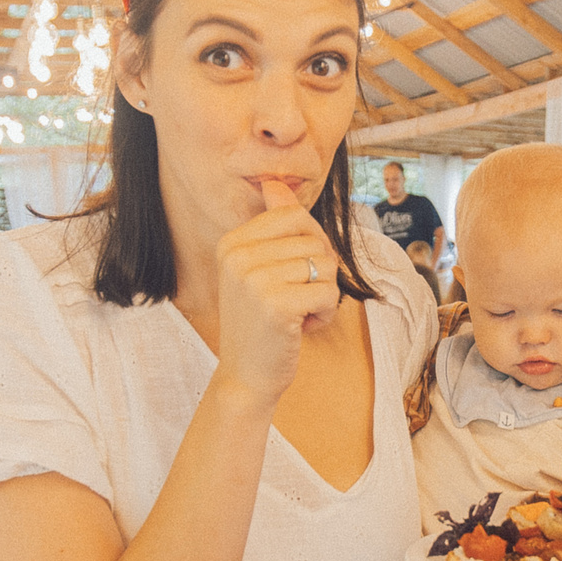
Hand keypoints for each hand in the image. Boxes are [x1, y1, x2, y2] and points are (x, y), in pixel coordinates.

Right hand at [209, 181, 342, 410]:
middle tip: (295, 300)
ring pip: (325, 266)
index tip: (297, 273)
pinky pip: (329, 292)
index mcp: (232, 242)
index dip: (312, 244)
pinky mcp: (276, 305)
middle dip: (318, 273)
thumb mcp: (259, 269)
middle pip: (315, 241)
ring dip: (322, 295)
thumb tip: (276, 183)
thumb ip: (272, 227)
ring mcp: (254, 279)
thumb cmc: (260, 324)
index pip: (295, 216)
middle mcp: (238, 255)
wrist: (245, 377)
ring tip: (297, 314)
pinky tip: (301, 327)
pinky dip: (325, 313)